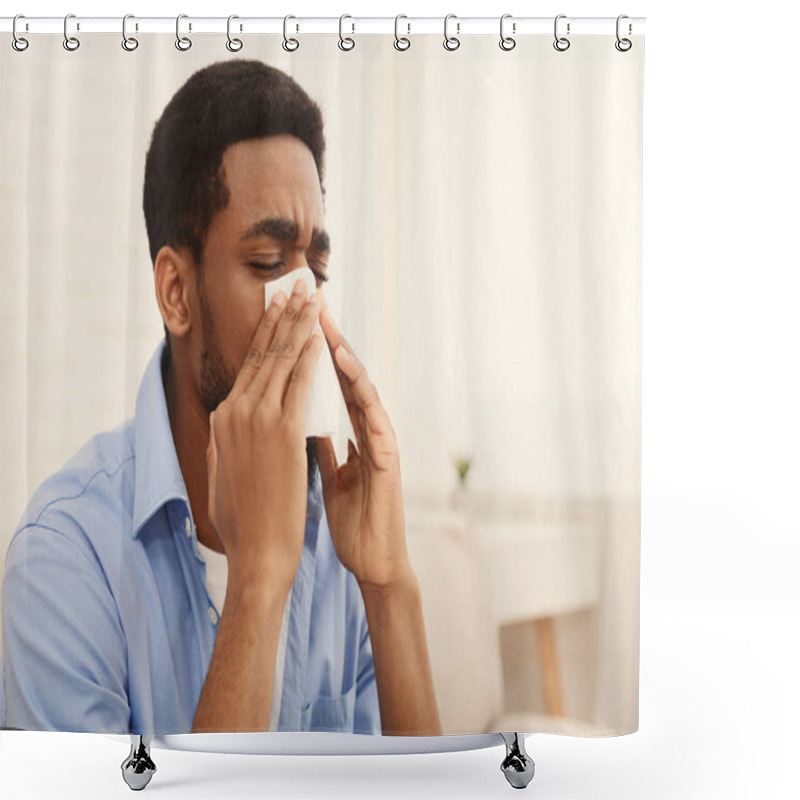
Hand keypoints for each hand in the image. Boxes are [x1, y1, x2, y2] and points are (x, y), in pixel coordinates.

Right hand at [205, 278, 323, 590]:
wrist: (256, 552)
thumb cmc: (244, 520)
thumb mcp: (224, 471)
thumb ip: (226, 440)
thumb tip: (227, 421)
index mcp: (222, 420)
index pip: (250, 366)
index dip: (266, 333)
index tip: (278, 307)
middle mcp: (234, 412)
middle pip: (264, 353)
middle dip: (283, 315)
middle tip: (297, 285)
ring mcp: (255, 419)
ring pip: (282, 360)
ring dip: (298, 325)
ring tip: (312, 297)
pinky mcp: (280, 431)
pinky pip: (299, 382)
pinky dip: (310, 356)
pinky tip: (320, 335)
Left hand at [316, 298, 412, 592]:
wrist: (375, 560)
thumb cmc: (354, 521)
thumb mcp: (330, 478)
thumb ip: (322, 449)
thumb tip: (303, 427)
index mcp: (349, 433)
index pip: (324, 383)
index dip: (305, 351)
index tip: (286, 321)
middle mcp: (365, 430)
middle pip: (341, 375)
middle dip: (323, 337)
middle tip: (307, 300)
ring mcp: (378, 440)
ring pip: (360, 386)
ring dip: (343, 351)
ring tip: (325, 321)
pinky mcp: (388, 457)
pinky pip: (372, 415)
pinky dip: (359, 387)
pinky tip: (345, 365)